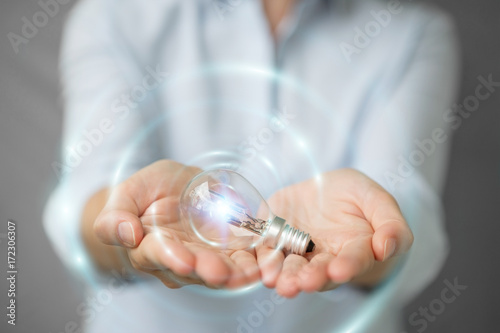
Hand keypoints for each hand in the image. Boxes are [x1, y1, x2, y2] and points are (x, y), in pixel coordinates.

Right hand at [93, 160, 259, 288]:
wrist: (175, 190)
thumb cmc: (149, 191)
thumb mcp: (129, 192)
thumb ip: (116, 215)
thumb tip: (127, 234)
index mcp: (148, 247)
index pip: (157, 255)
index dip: (171, 258)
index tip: (184, 260)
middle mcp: (177, 260)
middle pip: (193, 270)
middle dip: (207, 271)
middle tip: (219, 272)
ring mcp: (204, 259)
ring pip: (219, 271)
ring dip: (234, 274)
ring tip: (248, 272)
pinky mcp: (227, 253)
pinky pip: (240, 263)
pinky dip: (252, 265)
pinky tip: (263, 265)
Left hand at [256, 169, 413, 296]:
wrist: (324, 189)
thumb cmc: (355, 196)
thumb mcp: (377, 200)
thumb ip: (390, 223)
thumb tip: (387, 248)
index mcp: (356, 249)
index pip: (355, 259)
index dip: (348, 265)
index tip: (340, 270)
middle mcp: (326, 258)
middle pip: (320, 271)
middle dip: (312, 277)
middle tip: (305, 282)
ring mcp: (299, 252)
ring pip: (293, 268)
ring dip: (286, 276)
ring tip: (278, 281)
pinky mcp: (275, 242)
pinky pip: (268, 255)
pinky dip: (262, 263)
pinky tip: (260, 269)